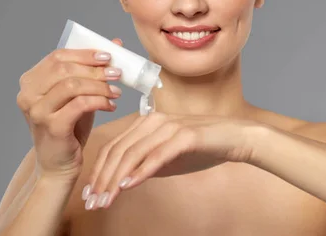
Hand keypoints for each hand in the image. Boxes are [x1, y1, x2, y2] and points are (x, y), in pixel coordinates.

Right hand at [16, 39, 123, 182]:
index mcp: (30, 82)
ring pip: (72, 85)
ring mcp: (37, 111)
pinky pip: (79, 105)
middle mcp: (28, 95)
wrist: (58, 166)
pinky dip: (99, 101)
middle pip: (64, 68)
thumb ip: (91, 69)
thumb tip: (116, 43)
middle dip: (95, 69)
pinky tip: (111, 106)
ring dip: (99, 85)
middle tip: (117, 73)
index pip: (57, 56)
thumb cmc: (68, 128)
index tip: (108, 56)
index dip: (84, 53)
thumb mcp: (78, 95)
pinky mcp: (51, 127)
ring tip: (116, 91)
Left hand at [81, 112, 258, 209]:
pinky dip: (141, 172)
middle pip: (118, 151)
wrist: (235, 138)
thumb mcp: (168, 158)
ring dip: (116, 180)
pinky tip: (128, 186)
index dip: (98, 172)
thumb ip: (145, 164)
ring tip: (106, 200)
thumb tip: (122, 180)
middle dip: (102, 180)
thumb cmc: (203, 148)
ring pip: (133, 154)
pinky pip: (157, 155)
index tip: (89, 195)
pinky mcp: (184, 136)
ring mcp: (168, 127)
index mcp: (146, 123)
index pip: (114, 148)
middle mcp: (153, 121)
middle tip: (93, 203)